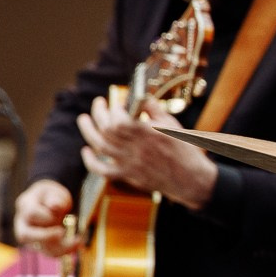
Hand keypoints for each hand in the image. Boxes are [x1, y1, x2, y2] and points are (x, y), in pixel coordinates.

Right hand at [13, 179, 76, 256]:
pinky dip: (65, 250)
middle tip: (62, 232)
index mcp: (25, 204)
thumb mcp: (54, 192)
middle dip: (45, 236)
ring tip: (77, 241)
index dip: (46, 215)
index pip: (31, 213)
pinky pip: (49, 252)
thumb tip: (55, 207)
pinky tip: (77, 244)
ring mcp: (29, 236)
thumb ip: (55, 198)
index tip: (59, 212)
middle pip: (25, 235)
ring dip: (60, 247)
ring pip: (39, 247)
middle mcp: (22, 223)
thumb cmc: (52, 196)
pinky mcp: (39, 245)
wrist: (50, 203)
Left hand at [76, 97, 219, 210]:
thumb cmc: (185, 150)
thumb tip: (139, 97)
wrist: (192, 180)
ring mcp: (131, 163)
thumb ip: (154, 109)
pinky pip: (103, 170)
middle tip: (99, 104)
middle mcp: (137, 149)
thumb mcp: (173, 125)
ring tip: (84, 119)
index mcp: (149, 134)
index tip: (118, 103)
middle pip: (106, 130)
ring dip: (88, 131)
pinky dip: (91, 161)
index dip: (114, 109)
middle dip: (98, 113)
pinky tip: (86, 151)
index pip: (119, 120)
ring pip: (100, 146)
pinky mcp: (129, 176)